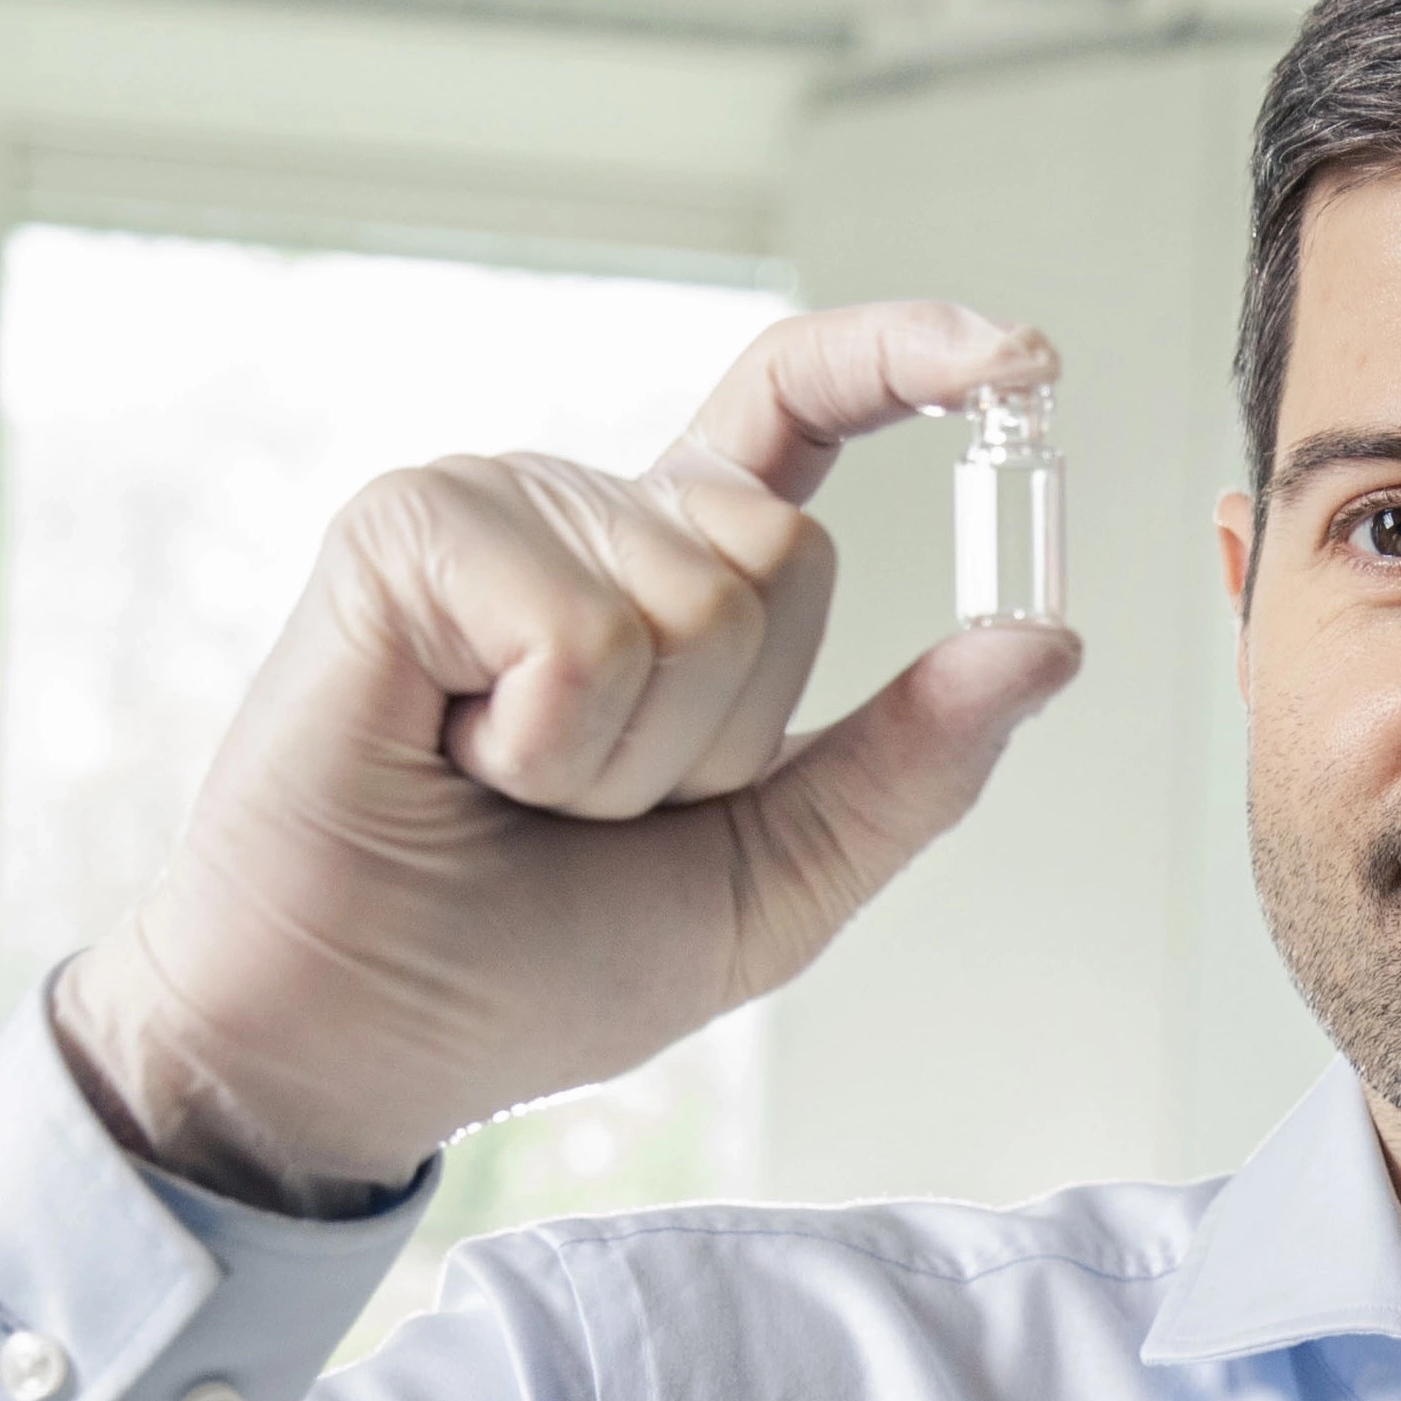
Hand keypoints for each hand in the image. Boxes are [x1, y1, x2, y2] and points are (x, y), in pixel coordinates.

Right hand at [49, 298, 1088, 1210]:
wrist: (353, 1039)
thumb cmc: (524, 967)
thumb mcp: (771, 884)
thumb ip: (909, 767)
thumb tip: (1047, 643)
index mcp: (671, 574)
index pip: (802, 413)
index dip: (907, 361)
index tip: (1023, 364)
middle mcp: (591, 516)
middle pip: (792, 556)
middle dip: (726, 736)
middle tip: (586, 800)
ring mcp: (499, 504)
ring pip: (703, 599)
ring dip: (629, 758)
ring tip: (509, 787)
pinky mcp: (410, 528)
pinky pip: (589, 630)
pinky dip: (549, 742)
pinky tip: (454, 755)